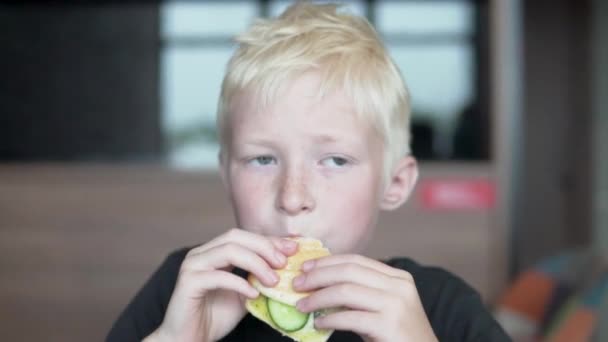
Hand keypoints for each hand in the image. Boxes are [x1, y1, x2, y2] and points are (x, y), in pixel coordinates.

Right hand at [144, 229, 297, 341]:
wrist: (188, 340)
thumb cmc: (214, 317)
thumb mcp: (244, 294)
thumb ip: (258, 279)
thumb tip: (286, 269)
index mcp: (213, 252)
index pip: (244, 236)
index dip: (270, 240)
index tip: (294, 247)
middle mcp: (201, 253)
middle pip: (236, 236)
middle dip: (264, 247)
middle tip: (284, 263)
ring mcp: (192, 266)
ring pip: (229, 250)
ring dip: (256, 263)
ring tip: (273, 280)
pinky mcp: (188, 283)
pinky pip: (218, 277)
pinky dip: (240, 283)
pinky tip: (254, 294)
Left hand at [293, 254, 437, 341]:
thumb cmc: (400, 337)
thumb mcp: (386, 307)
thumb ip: (363, 292)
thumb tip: (323, 282)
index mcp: (398, 277)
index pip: (357, 260)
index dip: (328, 261)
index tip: (305, 267)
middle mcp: (399, 286)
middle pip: (349, 271)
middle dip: (318, 275)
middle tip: (297, 284)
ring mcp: (395, 305)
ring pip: (346, 291)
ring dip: (318, 297)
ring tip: (302, 306)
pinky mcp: (388, 325)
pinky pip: (349, 317)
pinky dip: (329, 319)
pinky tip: (318, 324)